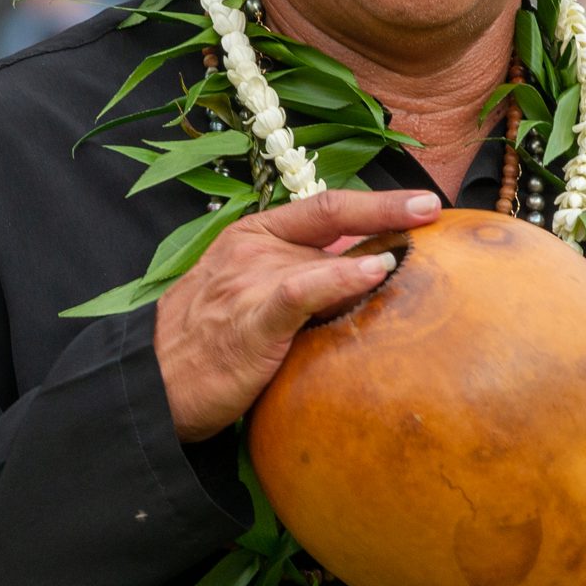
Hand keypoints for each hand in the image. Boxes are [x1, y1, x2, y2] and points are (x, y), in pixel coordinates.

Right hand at [156, 188, 442, 439]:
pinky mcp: (252, 318)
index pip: (325, 206)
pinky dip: (341, 277)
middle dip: (389, 216)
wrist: (150, 383)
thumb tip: (362, 273)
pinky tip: (376, 273)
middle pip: (333, 222)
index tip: (421, 202)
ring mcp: (251, 279)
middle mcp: (253, 247)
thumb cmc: (207, 344)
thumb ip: (300, 279)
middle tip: (434, 213)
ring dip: (377, 249)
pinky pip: (303, 289)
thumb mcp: (252, 294)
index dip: (376, 201)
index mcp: (254, 235)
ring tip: (422, 246)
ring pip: (325, 253)